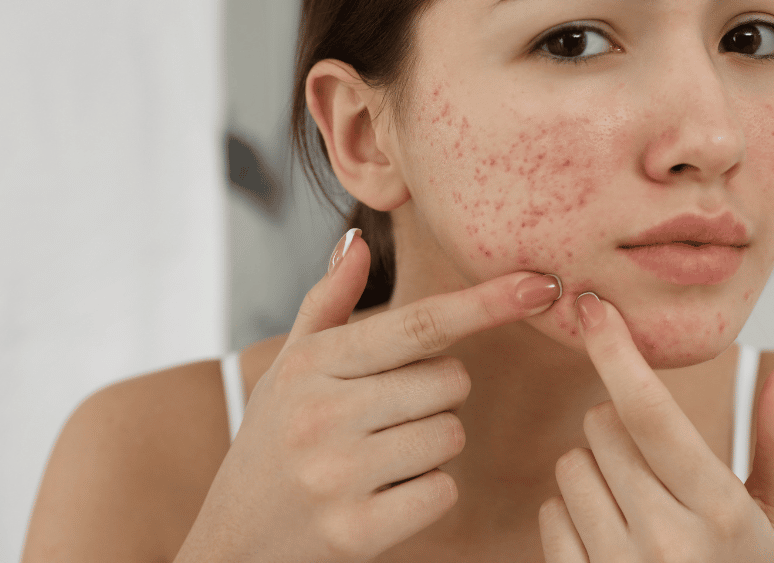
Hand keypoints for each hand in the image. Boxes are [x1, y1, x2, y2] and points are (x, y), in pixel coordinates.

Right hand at [181, 230, 560, 562]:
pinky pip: (443, 490)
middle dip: (436, 392)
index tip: (539, 284)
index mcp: (313, 363)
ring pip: (451, 434)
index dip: (485, 302)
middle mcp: (323, 413)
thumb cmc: (271, 441)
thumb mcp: (290, 367)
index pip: (418, 324)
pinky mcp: (357, 531)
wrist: (233, 543)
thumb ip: (328, 302)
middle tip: (387, 412)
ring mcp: (339, 474)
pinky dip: (427, 491)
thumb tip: (357, 241)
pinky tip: (384, 494)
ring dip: (432, 443)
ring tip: (380, 454)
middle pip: (450, 381)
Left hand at [539, 293, 773, 562]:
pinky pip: (551, 512)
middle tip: (650, 467)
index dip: (615, 351)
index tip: (590, 306)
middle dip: (618, 429)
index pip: (649, 411)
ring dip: (595, 471)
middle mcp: (666, 539)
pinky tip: (609, 537)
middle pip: (600, 426)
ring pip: (571, 463)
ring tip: (634, 507)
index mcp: (718, 510)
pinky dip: (572, 513)